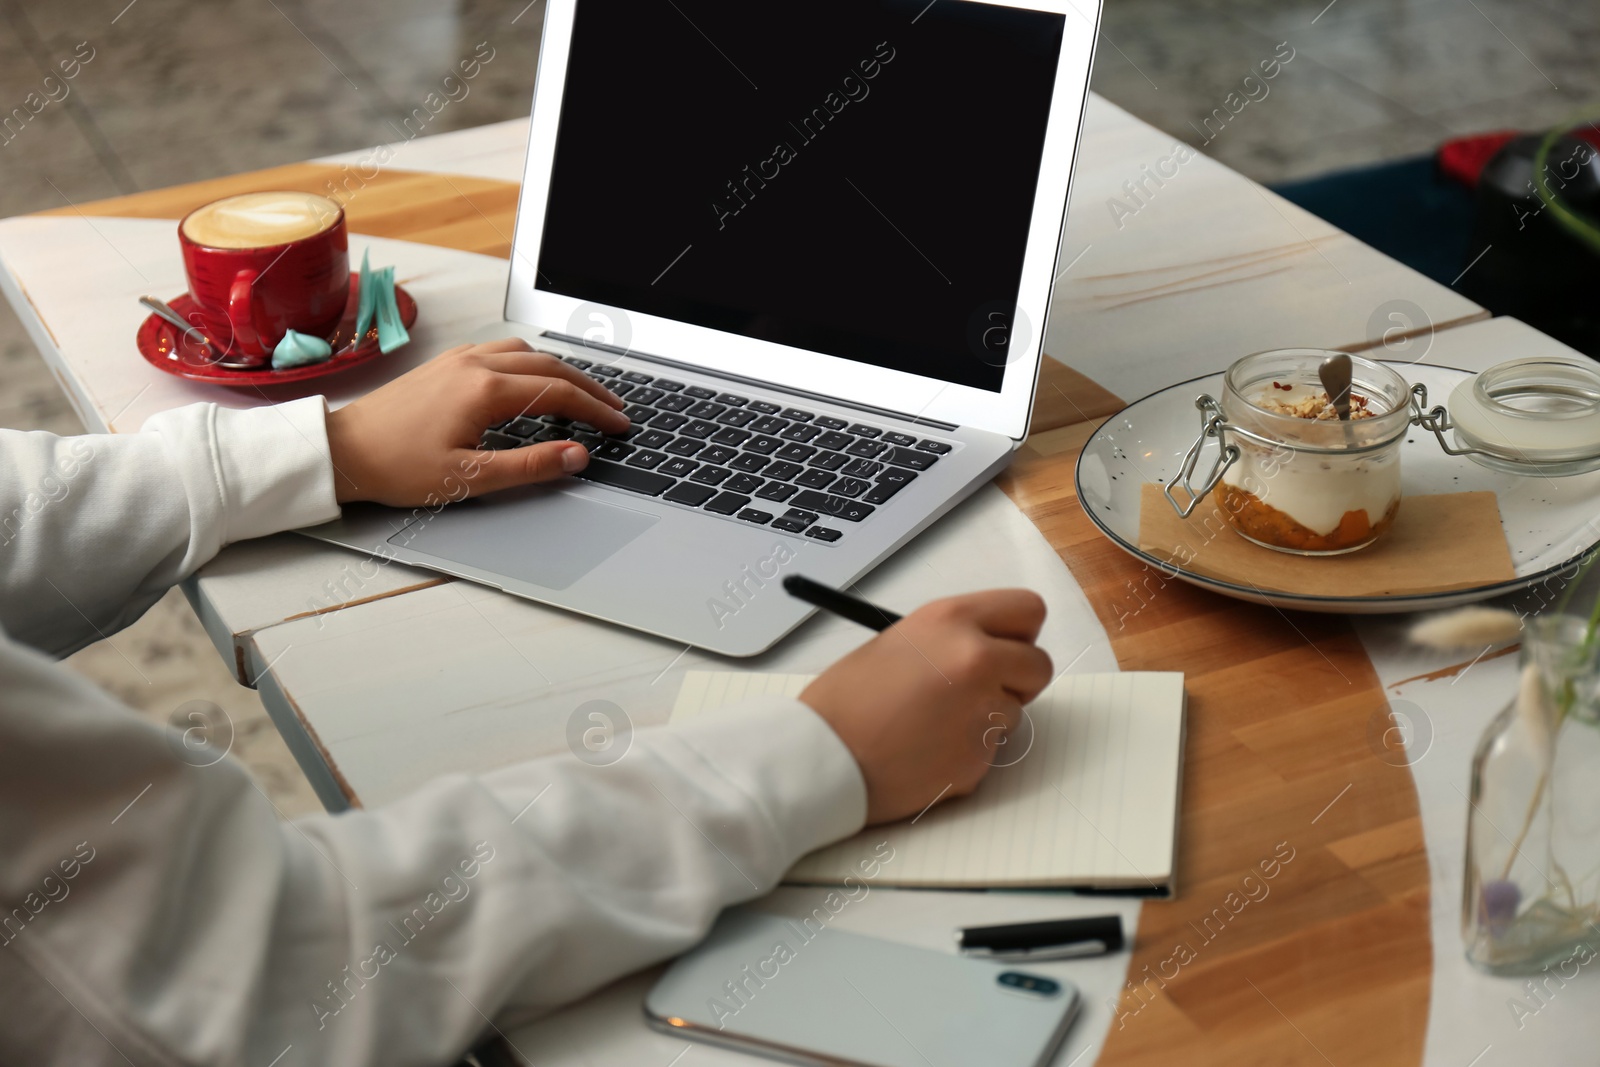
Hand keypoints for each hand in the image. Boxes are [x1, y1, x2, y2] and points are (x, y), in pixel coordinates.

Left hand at [325, 339, 628, 505]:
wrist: (344, 450)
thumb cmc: (397, 465)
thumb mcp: (470, 477)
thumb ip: (530, 465)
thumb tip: (576, 456)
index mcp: (485, 390)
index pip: (560, 394)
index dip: (597, 411)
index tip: (620, 425)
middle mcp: (475, 365)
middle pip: (551, 366)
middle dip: (589, 387)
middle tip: (614, 408)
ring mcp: (459, 360)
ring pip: (527, 352)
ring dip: (560, 370)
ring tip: (581, 394)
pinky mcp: (446, 363)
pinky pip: (501, 350)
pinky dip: (531, 362)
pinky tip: (532, 380)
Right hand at [800, 590, 1053, 824]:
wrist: (821, 758)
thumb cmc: (846, 702)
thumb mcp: (900, 642)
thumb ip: (952, 640)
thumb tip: (992, 650)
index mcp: (951, 620)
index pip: (1028, 610)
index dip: (1020, 633)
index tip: (1006, 646)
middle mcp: (975, 658)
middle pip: (1039, 665)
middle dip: (1017, 681)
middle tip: (979, 690)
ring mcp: (981, 710)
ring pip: (1015, 713)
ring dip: (986, 720)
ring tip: (932, 724)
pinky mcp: (979, 757)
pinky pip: (991, 750)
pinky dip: (967, 753)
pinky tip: (926, 751)